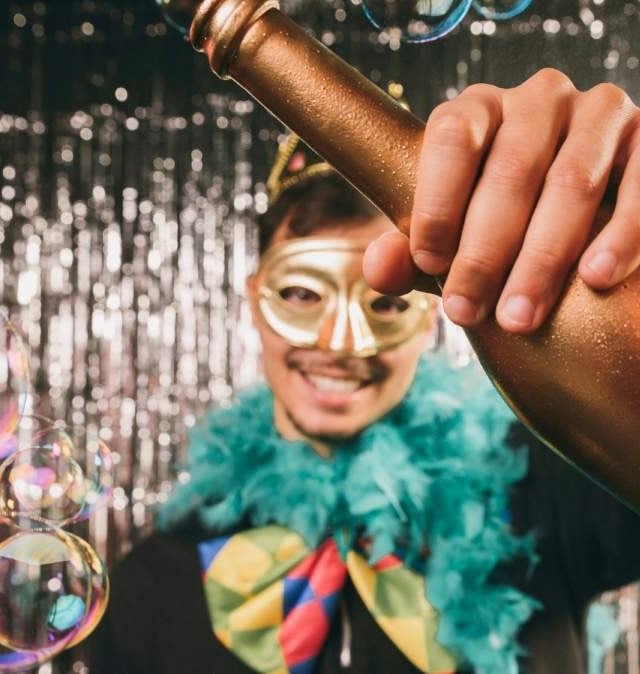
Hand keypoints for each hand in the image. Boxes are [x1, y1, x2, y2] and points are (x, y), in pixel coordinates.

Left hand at [363, 68, 639, 333]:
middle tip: (467, 312)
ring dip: (543, 257)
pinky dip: (620, 234)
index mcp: (478, 110)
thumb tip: (379, 270)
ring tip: (519, 317)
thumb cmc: (495, 223)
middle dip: (485, 251)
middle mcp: (537, 99)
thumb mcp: (450, 234)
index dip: (437, 202)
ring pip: (571, 182)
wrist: (570, 210)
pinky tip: (596, 278)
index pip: (451, 138)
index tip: (428, 264)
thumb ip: (412, 252)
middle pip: (510, 170)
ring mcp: (597, 113)